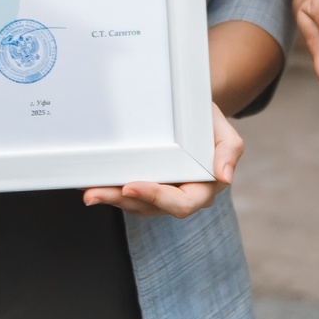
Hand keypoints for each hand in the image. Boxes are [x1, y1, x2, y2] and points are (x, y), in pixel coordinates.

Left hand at [84, 106, 242, 216]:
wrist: (193, 111)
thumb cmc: (207, 121)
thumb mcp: (225, 130)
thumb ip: (230, 151)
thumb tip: (225, 177)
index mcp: (204, 188)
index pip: (181, 203)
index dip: (156, 197)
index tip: (131, 186)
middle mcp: (181, 196)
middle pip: (151, 207)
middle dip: (123, 201)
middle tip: (96, 193)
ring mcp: (161, 194)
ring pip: (135, 204)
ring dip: (110, 199)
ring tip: (89, 191)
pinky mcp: (145, 187)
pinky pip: (127, 195)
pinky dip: (109, 190)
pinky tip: (91, 184)